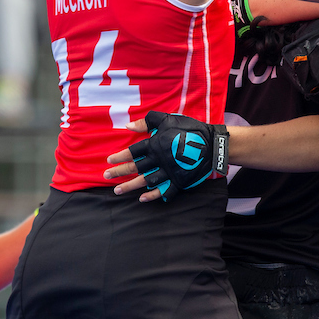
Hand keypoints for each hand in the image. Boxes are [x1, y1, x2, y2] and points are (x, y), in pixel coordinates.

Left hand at [103, 112, 227, 202]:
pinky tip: (142, 199)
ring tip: (117, 191)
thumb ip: (148, 122)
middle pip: (135, 167)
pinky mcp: (179, 181)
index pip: (134, 151)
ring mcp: (169, 172)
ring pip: (145, 181)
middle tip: (106, 176)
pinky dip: (153, 196)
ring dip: (130, 186)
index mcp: (156, 144)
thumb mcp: (168, 119)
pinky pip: (164, 191)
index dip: (120, 156)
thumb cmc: (189, 129)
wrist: (212, 144)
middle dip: (119, 172)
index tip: (109, 160)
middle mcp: (159, 159)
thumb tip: (128, 126)